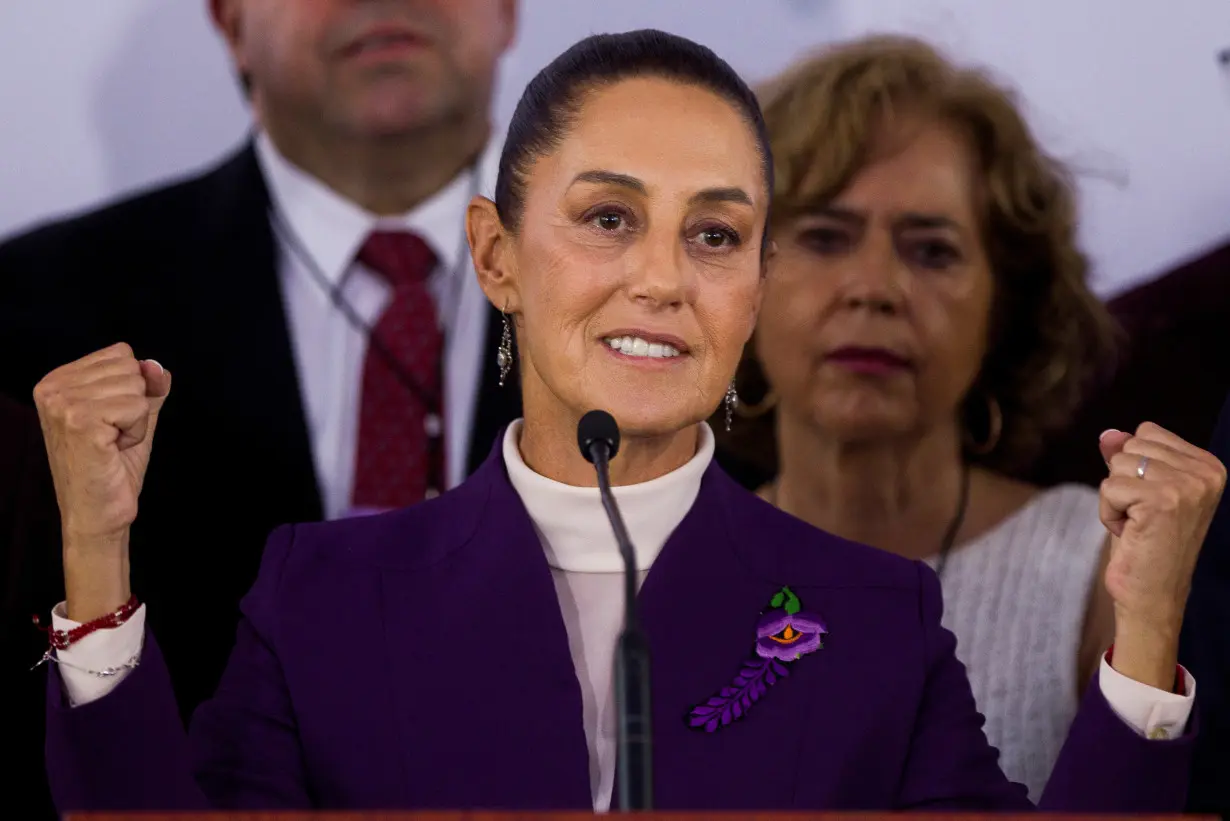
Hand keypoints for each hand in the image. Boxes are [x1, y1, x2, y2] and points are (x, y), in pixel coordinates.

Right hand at [33, 343, 170, 619]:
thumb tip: (157, 365)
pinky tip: (114, 450)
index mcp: (57, 380)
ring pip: (136, 387)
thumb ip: (147, 387)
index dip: (130, 390)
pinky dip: (136, 432)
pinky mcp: (81, 422)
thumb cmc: (111, 467)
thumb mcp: (134, 417)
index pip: (121, 354)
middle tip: (112, 436)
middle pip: (130, 368)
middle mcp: (53, 387)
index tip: (110, 421)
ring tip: (111, 444)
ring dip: (136, 421)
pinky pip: (138, 408)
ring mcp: (63, 404)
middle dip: (135, 405)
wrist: (97, 513)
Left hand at [1098, 423, 1224, 687]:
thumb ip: (1127, 459)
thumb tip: (1108, 433)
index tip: (1151, 502)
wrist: (1153, 595)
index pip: (1146, 432)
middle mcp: (1206, 473)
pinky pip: (1108, 487)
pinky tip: (1131, 533)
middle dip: (1122, 482)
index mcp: (1209, 466)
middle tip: (1142, 517)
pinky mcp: (1163, 502)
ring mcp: (1188, 486)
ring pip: (1117, 464)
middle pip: (1130, 446)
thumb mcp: (1137, 492)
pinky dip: (1108, 512)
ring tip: (1137, 525)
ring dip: (1115, 498)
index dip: (1134, 468)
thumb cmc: (1145, 544)